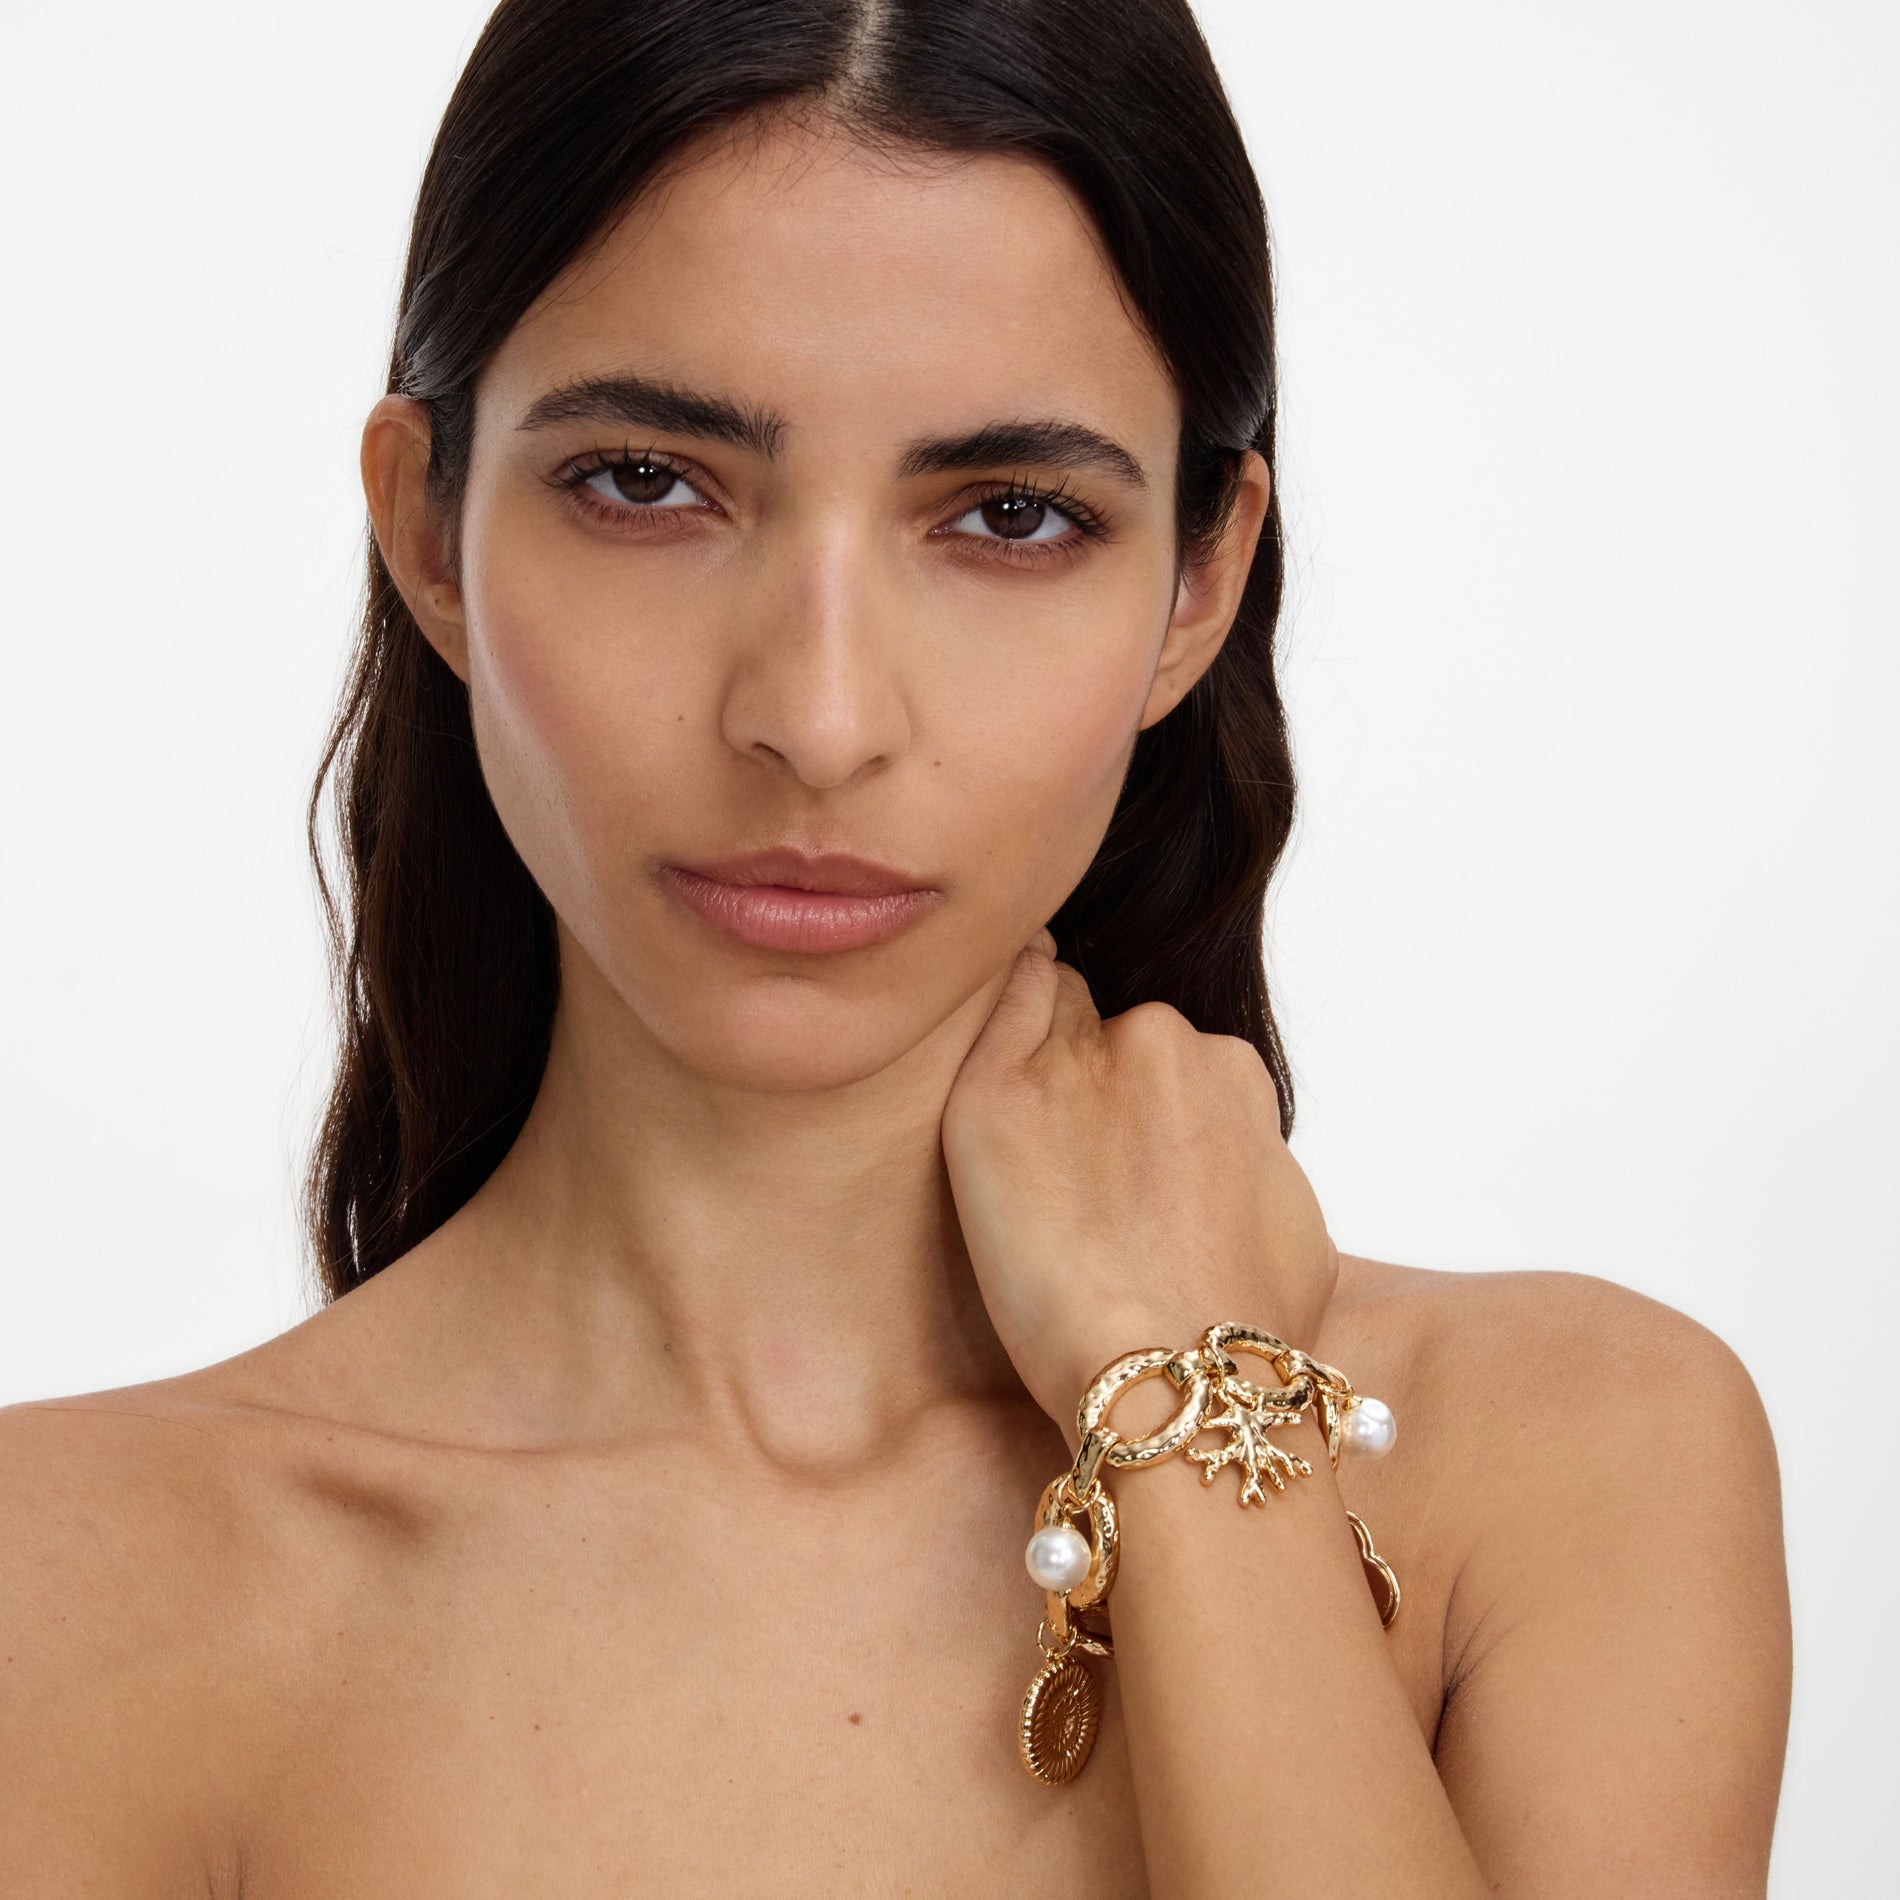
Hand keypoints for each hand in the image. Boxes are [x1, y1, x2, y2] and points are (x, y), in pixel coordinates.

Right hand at [940, 929, 1339, 1437]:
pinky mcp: (1305, 1233)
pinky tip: (1168, 1286)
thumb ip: (1017, 1008)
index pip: (1080, 1028)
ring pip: (1193, 1143)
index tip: (1034, 1154)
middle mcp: (1229, 1073)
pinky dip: (1205, 1235)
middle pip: (1142, 1081)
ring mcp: (1275, 1154)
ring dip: (1160, 1178)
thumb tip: (1039, 945)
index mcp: (1154, 1033)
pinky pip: (1237, 1212)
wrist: (1171, 1396)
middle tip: (1071, 1213)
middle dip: (1110, 1127)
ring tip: (1120, 1257)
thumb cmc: (1059, 1263)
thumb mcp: (988, 1113)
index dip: (1045, 1090)